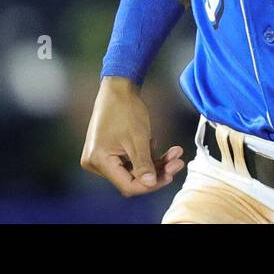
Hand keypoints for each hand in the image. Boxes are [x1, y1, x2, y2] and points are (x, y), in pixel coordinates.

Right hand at [80, 76, 185, 196]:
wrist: (118, 88)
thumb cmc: (125, 108)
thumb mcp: (138, 138)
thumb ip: (144, 163)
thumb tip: (150, 184)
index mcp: (99, 160)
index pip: (127, 185)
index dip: (149, 184)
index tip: (170, 176)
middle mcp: (96, 163)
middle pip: (131, 177)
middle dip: (157, 171)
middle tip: (177, 163)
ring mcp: (102, 157)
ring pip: (133, 169)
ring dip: (155, 162)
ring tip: (175, 153)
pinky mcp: (109, 151)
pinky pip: (130, 160)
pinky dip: (146, 156)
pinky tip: (159, 146)